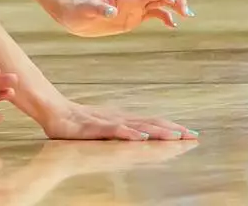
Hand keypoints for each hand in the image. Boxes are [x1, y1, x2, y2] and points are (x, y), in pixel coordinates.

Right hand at [39, 98, 197, 141]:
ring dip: (158, 131)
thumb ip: (120, 132)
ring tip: (177, 136)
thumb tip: (140, 136)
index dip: (173, 128)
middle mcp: (120, 119)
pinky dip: (129, 133)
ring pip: (138, 126)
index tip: (193, 134)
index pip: (154, 123)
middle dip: (174, 130)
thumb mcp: (103, 128)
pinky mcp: (94, 127)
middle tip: (195, 136)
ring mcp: (108, 122)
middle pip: (152, 124)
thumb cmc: (77, 122)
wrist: (53, 110)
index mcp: (124, 120)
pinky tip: (140, 136)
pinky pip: (114, 130)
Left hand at [55, 0, 192, 37]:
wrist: (72, 16)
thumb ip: (99, 8)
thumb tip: (112, 11)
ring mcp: (134, 7)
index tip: (169, 1)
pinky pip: (154, 15)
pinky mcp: (133, 18)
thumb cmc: (77, 10)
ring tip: (187, 15)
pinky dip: (165, 18)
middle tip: (186, 11)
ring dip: (175, 7)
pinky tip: (173, 25)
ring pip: (160, 2)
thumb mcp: (85, 10)